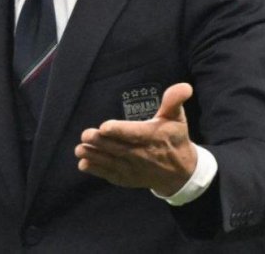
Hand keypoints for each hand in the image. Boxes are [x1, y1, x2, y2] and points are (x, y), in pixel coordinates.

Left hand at [74, 82, 196, 195]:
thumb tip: (184, 86)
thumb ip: (174, 101)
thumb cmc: (174, 139)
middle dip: (101, 142)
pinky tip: (84, 164)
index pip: (135, 134)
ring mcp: (134, 168)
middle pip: (118, 148)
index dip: (120, 131)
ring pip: (111, 162)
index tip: (105, 127)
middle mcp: (142, 155)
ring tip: (79, 149)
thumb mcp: (177, 118)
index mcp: (153, 138)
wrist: (181, 173)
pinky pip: (111, 174)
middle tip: (85, 135)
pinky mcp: (127, 178)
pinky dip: (97, 171)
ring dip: (95, 156)